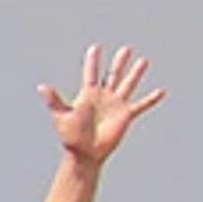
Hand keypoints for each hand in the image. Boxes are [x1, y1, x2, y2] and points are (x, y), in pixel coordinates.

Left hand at [41, 44, 165, 167]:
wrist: (85, 154)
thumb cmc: (71, 137)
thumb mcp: (62, 116)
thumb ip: (54, 101)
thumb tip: (41, 87)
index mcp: (88, 95)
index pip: (91, 73)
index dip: (92, 61)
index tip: (95, 48)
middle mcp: (104, 97)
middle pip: (113, 75)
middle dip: (118, 62)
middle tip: (125, 49)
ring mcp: (116, 105)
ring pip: (128, 84)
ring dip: (136, 73)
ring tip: (143, 61)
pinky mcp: (126, 115)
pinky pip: (141, 105)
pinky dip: (151, 99)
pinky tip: (161, 92)